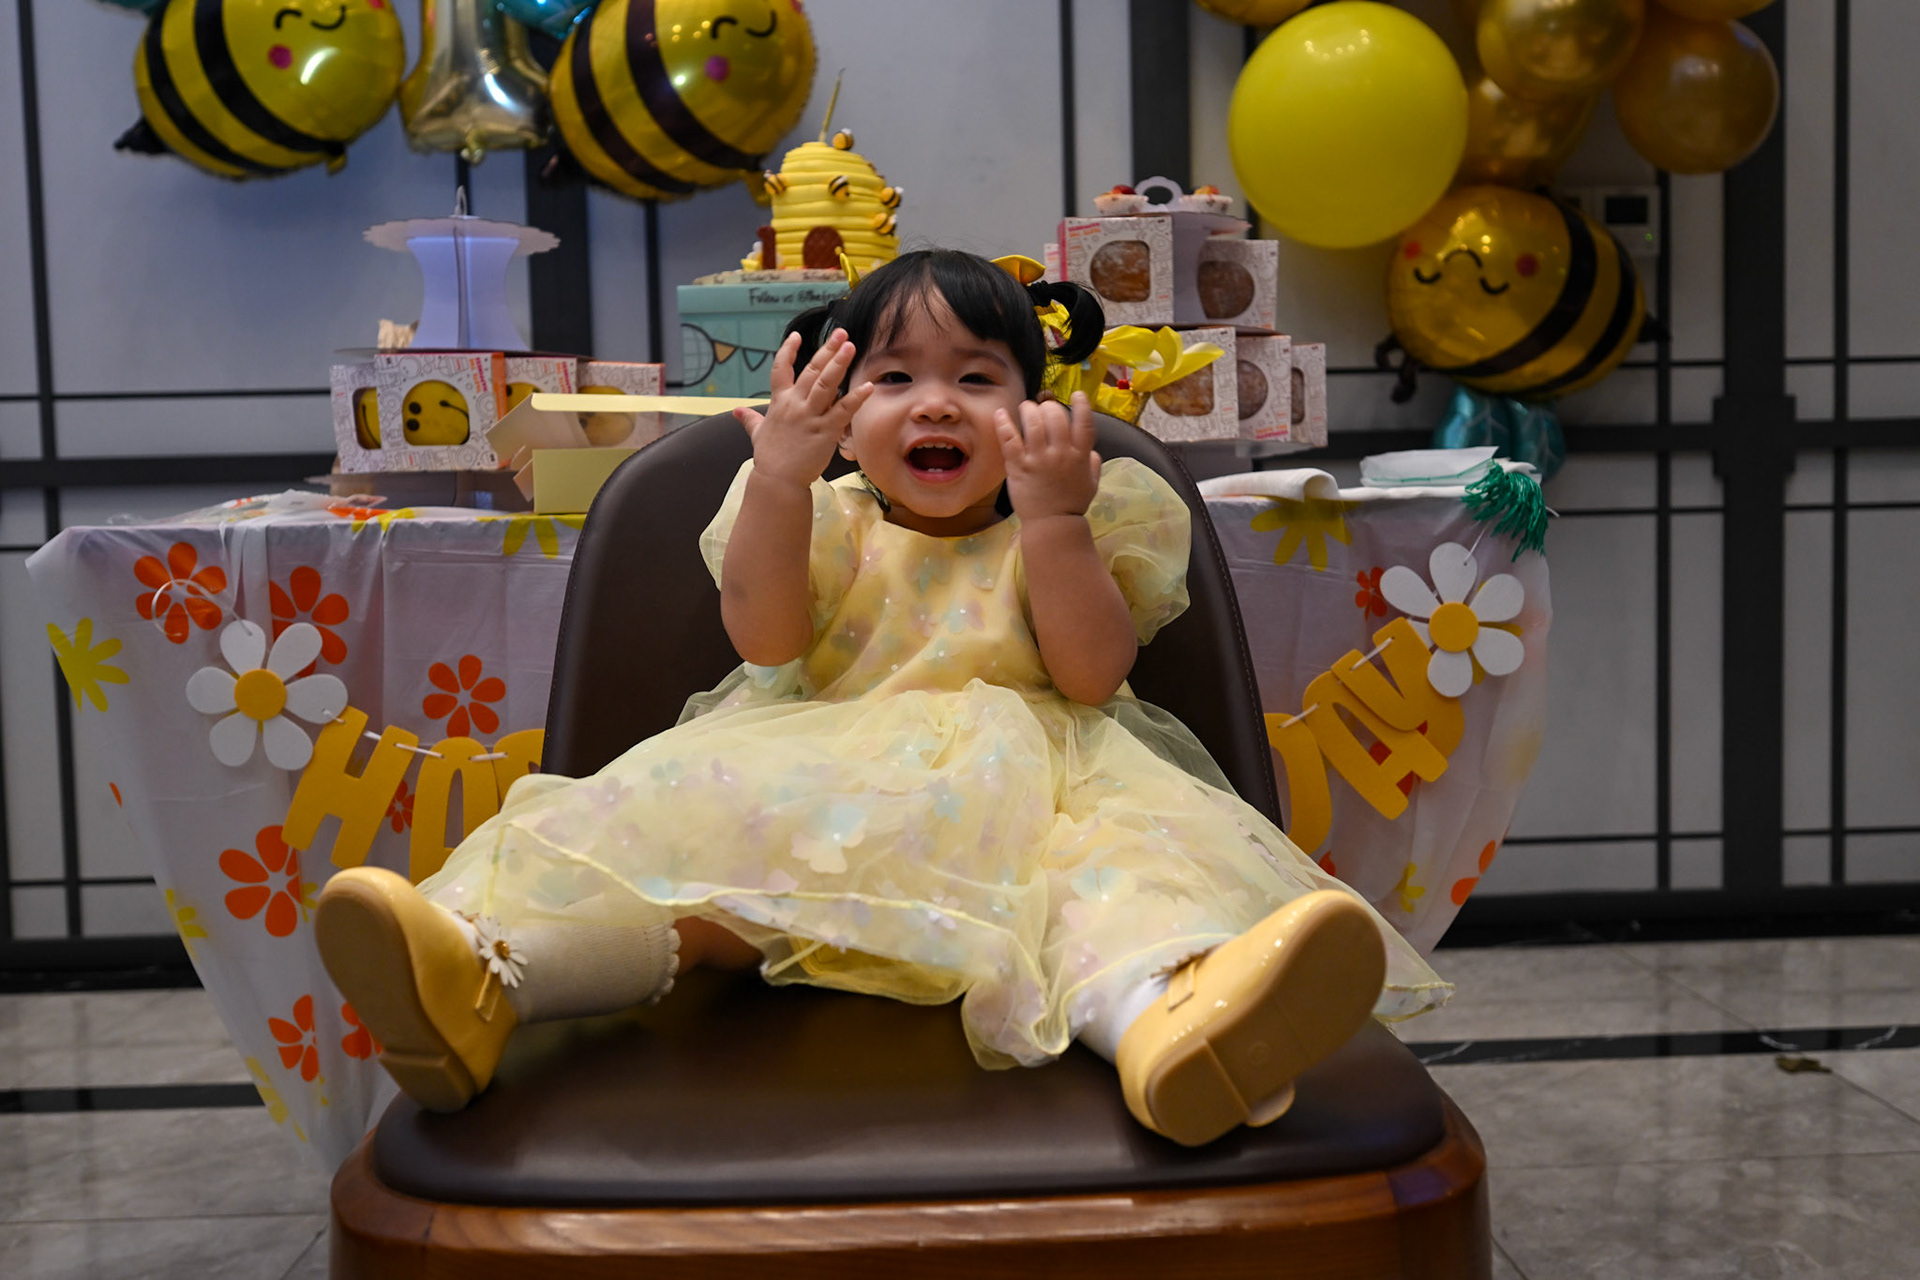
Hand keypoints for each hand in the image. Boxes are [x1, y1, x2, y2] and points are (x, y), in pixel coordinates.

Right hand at [732, 329, 874, 488]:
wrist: (778, 480)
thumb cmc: (769, 458)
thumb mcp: (757, 434)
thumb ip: (749, 419)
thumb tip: (737, 412)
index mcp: (779, 402)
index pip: (781, 369)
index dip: (788, 351)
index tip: (796, 335)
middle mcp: (795, 405)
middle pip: (811, 371)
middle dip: (826, 350)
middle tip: (840, 333)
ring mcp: (810, 417)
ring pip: (826, 384)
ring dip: (839, 363)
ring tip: (850, 346)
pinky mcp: (825, 431)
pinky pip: (842, 411)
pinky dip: (856, 398)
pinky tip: (868, 386)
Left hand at [996, 391, 1100, 521]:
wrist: (1052, 524)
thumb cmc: (1071, 504)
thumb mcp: (1091, 483)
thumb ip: (1092, 463)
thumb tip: (1091, 450)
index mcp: (1080, 455)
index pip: (1084, 422)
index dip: (1082, 405)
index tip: (1077, 395)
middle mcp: (1061, 453)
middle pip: (1055, 415)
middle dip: (1048, 406)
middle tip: (1042, 409)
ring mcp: (1039, 458)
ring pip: (1033, 422)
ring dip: (1029, 409)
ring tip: (1025, 409)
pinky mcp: (1018, 466)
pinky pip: (1010, 439)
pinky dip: (1004, 424)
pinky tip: (1001, 413)